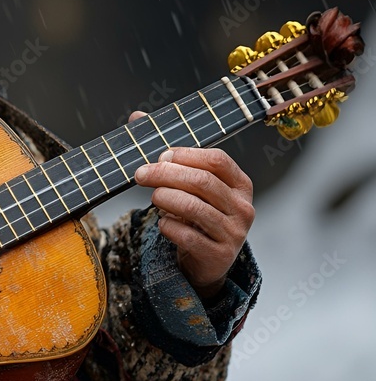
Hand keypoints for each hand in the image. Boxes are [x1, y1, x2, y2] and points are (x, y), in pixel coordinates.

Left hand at [130, 112, 254, 301]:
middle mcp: (243, 207)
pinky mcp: (219, 255)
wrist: (207, 263)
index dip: (185, 154)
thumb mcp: (189, 186)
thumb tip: (137, 117)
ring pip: (193, 207)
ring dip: (164, 198)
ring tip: (153, 197)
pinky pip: (186, 235)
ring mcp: (234, 233)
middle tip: (140, 174)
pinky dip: (167, 226)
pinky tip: (163, 223)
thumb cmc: (197, 217)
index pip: (217, 159)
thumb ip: (169, 153)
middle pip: (202, 181)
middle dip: (165, 174)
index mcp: (240, 184)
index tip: (160, 155)